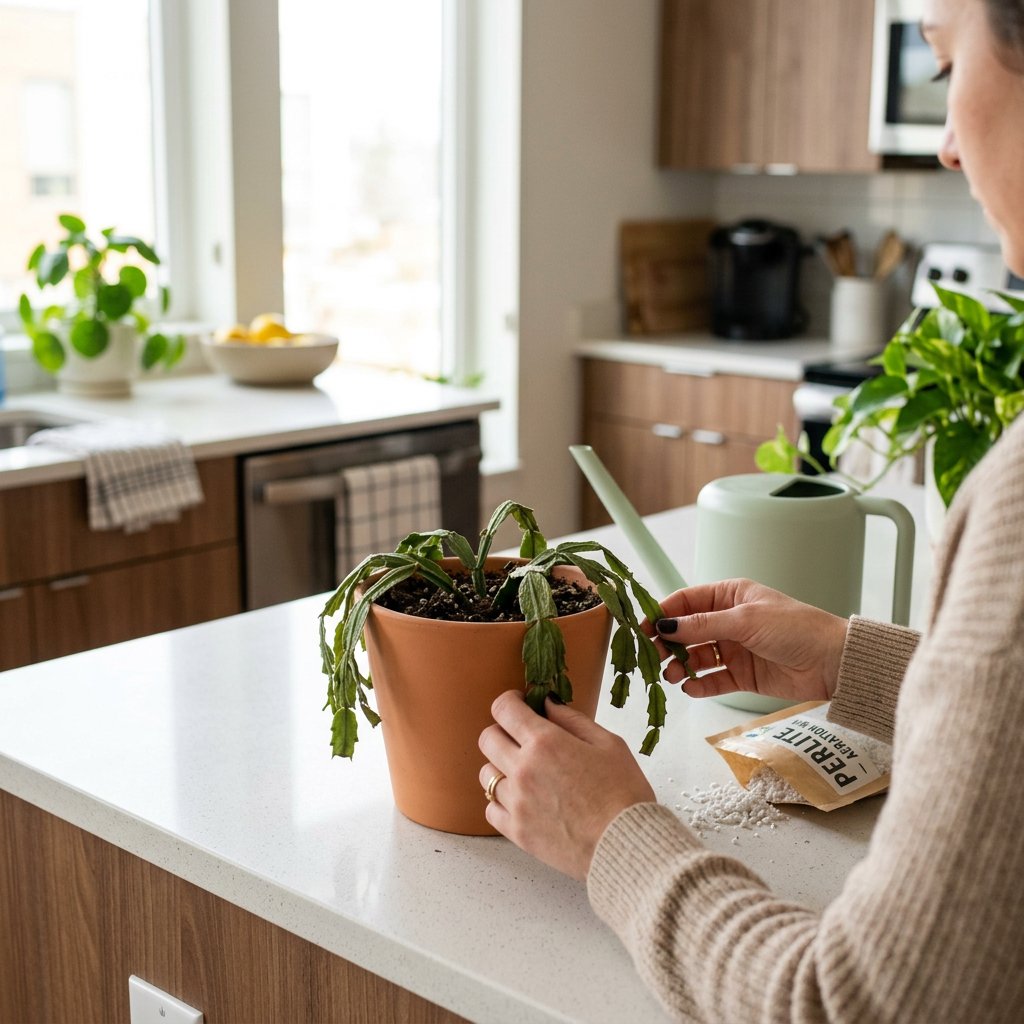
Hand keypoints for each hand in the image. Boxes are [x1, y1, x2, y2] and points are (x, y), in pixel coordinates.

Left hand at [478, 691, 655, 880]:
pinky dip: (501, 801)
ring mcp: (517, 802)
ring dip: (501, 767)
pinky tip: (523, 800)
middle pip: (488, 738)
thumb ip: (572, 720)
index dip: (509, 702)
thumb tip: (547, 704)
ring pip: (486, 774)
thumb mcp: (608, 744)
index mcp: (545, 743)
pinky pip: (491, 808)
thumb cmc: (624, 793)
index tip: (520, 704)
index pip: (503, 709)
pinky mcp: (517, 832)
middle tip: (523, 738)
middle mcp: (523, 769)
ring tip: (525, 773)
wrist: (625, 845)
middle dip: (503, 731)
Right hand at [653, 578, 847, 702]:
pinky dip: (700, 685)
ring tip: (673, 675)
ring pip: (696, 656)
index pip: (685, 601)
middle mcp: (728, 621)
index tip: (642, 629)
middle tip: (653, 656)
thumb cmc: (795, 628)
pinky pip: (713, 680)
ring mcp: (734, 649)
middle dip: (667, 643)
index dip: (662, 614)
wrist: (833, 662)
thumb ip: (702, 625)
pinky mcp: (742, 675)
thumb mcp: (745, 620)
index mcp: (729, 596)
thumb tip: (665, 626)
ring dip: (681, 665)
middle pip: (686, 631)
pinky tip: (691, 688)